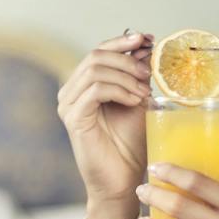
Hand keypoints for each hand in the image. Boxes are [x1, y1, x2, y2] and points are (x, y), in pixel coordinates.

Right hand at [56, 31, 152, 214]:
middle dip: (127, 59)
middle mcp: (71, 92)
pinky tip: (135, 101)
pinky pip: (95, 90)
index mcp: (84, 85)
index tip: (147, 39)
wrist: (124, 180)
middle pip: (96, 55)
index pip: (100, 51)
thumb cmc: (130, 145)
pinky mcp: (73, 118)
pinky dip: (119, 90)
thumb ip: (138, 75)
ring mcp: (68, 105)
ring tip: (145, 92)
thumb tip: (147, 45)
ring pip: (95, 69)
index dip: (123, 41)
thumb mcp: (138, 101)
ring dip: (126, 76)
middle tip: (149, 72)